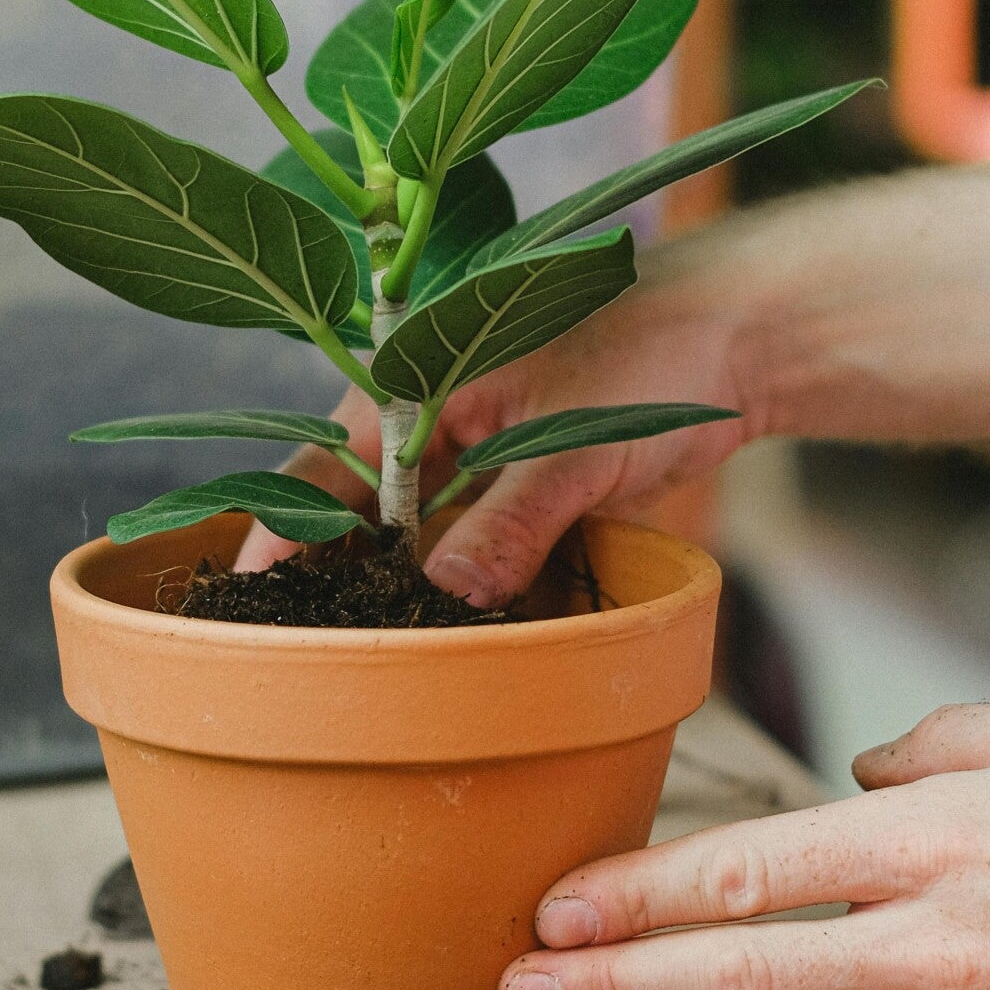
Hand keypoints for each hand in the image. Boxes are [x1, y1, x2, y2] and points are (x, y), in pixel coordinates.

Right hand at [237, 267, 752, 597]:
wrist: (735, 337)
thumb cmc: (649, 357)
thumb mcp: (573, 446)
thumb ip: (509, 522)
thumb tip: (446, 597)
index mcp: (414, 383)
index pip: (323, 466)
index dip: (285, 533)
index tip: (254, 596)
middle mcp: (428, 419)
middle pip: (357, 507)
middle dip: (337, 572)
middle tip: (310, 646)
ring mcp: (472, 452)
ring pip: (412, 532)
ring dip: (403, 584)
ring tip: (374, 652)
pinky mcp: (516, 481)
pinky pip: (468, 539)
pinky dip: (462, 580)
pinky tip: (452, 629)